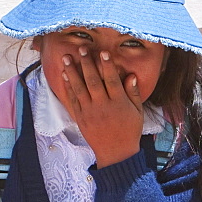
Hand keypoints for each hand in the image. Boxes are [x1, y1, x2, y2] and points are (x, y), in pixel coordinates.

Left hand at [61, 46, 142, 166]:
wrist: (116, 152)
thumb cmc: (129, 130)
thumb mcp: (137, 112)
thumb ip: (133, 93)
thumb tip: (131, 76)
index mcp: (119, 103)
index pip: (112, 81)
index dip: (108, 66)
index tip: (103, 53)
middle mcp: (103, 106)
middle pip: (93, 81)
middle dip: (87, 64)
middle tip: (82, 49)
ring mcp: (89, 111)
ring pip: (79, 88)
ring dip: (72, 71)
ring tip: (66, 57)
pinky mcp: (80, 116)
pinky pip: (73, 99)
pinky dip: (68, 86)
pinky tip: (64, 75)